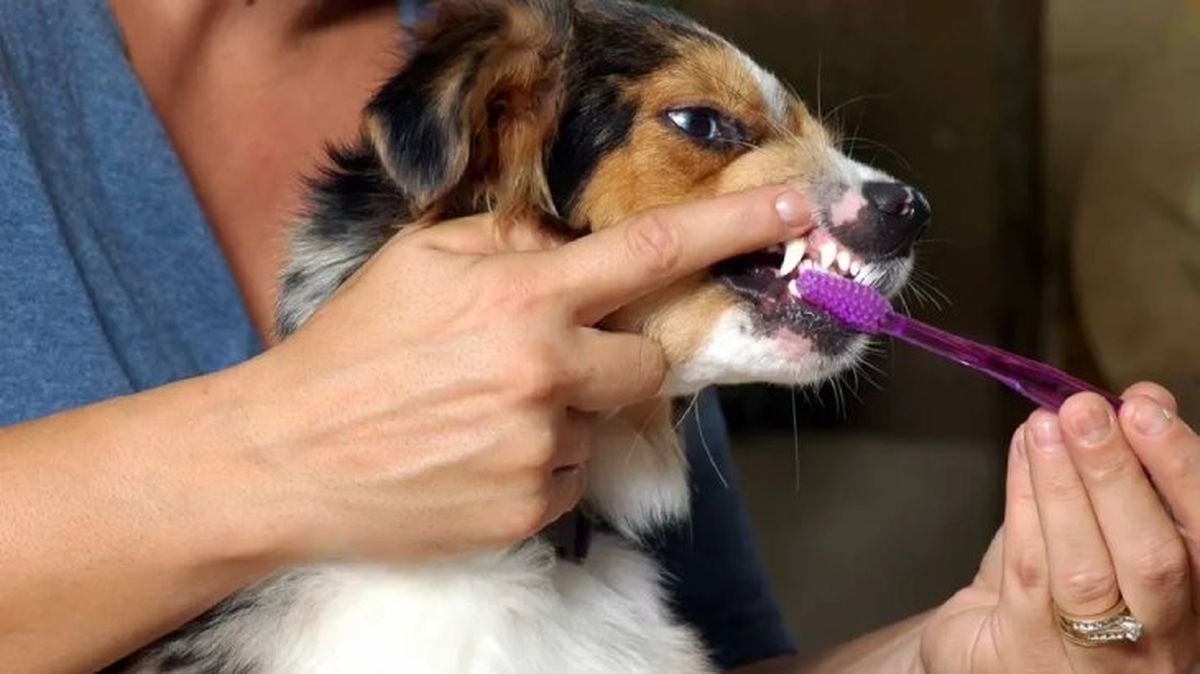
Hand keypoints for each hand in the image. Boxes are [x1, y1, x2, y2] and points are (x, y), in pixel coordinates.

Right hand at [228, 186, 810, 564]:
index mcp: (522, 298)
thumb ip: (507, 240)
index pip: (653, 253)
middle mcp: (545, 373)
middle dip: (619, 358)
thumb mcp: (419, 261)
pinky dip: (540, 464)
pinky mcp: (531, 510)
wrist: (287, 458)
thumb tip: (564, 248)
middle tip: (551, 358)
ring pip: (601, 424)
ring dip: (564, 415)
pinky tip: (476, 455)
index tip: (799, 212)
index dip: (734, 230)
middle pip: (648, 364)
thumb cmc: (350, 350)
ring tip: (481, 415)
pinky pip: (570, 477)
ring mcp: (541, 449)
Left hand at [920, 383, 1199, 672]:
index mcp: (1189, 606)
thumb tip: (1143, 399)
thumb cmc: (1054, 593)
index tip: (1147, 406)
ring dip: (1063, 484)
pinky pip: (1027, 570)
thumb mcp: (1103, 532)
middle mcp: (1156, 640)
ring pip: (1085, 569)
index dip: (1180, 468)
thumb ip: (1128, 475)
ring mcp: (1094, 656)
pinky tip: (1021, 455)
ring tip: (1044, 425)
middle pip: (1154, 559)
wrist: (988, 656)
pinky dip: (1023, 503)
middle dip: (1119, 474)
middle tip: (1087, 410)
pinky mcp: (1025, 650)